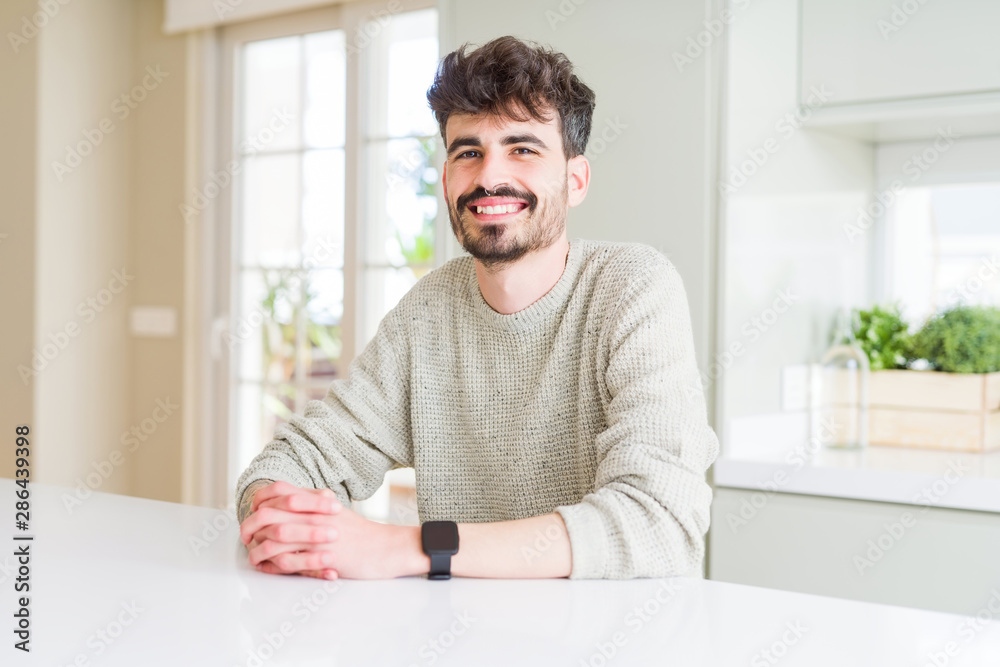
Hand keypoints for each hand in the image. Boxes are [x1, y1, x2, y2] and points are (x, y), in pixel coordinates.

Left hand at [241, 481, 424, 579]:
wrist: (385, 548)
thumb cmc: (363, 533)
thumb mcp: (338, 511)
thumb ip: (316, 504)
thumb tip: (298, 500)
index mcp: (317, 501)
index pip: (280, 491)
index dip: (261, 499)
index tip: (254, 509)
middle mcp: (313, 515)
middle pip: (269, 514)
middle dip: (250, 525)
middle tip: (245, 534)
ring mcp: (315, 535)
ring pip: (273, 538)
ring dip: (257, 548)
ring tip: (253, 554)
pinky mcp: (320, 556)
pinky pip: (287, 561)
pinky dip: (272, 566)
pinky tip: (268, 568)